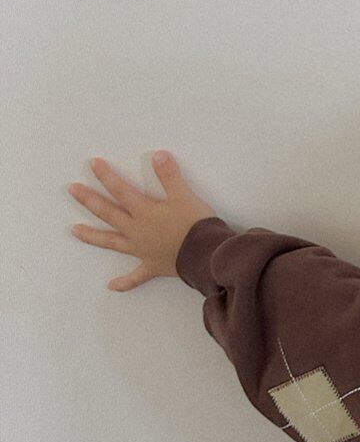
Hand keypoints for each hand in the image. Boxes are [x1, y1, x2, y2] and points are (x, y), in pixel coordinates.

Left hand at [67, 152, 217, 290]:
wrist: (205, 254)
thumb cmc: (195, 224)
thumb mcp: (184, 195)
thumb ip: (170, 176)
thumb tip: (157, 155)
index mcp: (144, 212)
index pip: (121, 190)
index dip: (107, 176)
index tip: (93, 164)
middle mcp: (137, 230)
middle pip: (108, 213)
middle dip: (89, 200)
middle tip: (72, 190)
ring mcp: (142, 249)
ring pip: (112, 242)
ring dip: (92, 236)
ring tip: (74, 231)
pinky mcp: (153, 265)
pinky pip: (136, 276)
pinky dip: (125, 282)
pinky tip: (112, 286)